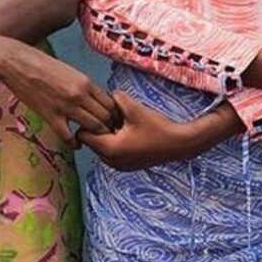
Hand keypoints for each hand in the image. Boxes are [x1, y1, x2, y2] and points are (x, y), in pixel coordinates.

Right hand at [0, 42, 119, 143]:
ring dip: (94, 136)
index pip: (110, 103)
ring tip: (92, 139)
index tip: (110, 121)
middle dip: (108, 127)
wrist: (17, 62)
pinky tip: (75, 144)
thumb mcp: (69, 71)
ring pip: (92, 127)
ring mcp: (66, 106)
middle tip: (105, 134)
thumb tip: (92, 99)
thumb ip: (82, 85)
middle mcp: (80, 94)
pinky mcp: (51, 115)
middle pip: (105, 117)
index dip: (113, 115)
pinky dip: (74, 143)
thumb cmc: (41, 63)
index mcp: (86, 82)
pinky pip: (68, 136)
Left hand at [75, 91, 227, 170]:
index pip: (82, 135)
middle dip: (99, 127)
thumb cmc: (157, 127)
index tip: (99, 111)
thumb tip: (108, 96)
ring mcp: (118, 166)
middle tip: (114, 116)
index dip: (88, 121)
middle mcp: (110, 161)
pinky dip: (116, 142)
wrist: (179, 144)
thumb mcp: (135, 108)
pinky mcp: (127, 166)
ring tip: (123, 123)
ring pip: (102, 147)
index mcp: (109, 148)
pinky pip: (112, 152)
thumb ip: (117, 99)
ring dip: (108, 134)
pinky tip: (130, 132)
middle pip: (92, 141)